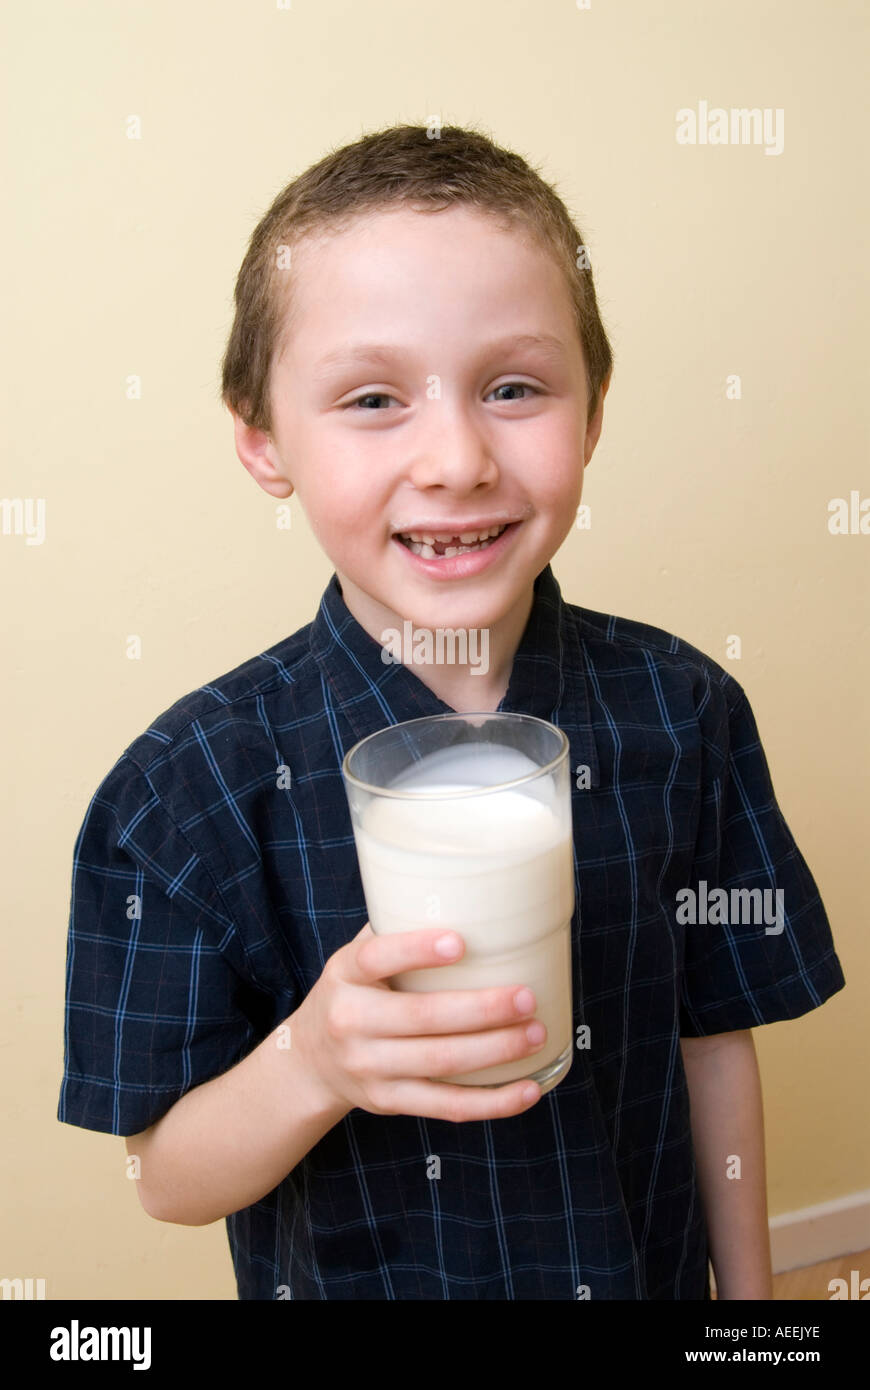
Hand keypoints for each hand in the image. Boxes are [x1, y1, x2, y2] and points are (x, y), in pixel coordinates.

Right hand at [292, 923, 545, 1121]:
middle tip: (527, 996)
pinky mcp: (390, 1101)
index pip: (376, 958)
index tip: (460, 942)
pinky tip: (528, 1088)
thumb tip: (465, 893)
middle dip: (481, 1009)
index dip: (416, 950)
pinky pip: (446, 1107)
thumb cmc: (353, 993)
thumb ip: (396, 930)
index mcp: (345, 976)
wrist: (309, 1062)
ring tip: (536, 1033)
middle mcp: (351, 1023)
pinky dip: (492, 1102)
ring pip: (440, 1063)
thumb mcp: (356, 959)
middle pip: (421, 1018)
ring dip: (495, 1050)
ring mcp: (370, 1068)